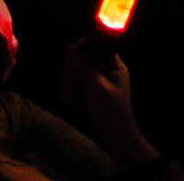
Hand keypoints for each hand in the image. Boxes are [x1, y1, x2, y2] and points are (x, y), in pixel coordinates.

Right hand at [59, 43, 158, 165]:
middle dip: (73, 71)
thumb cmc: (110, 110)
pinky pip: (75, 85)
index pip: (97, 47)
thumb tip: (71, 48)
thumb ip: (84, 66)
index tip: (71, 57)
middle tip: (70, 83)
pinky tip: (69, 100)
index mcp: (114, 66)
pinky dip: (70, 91)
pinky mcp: (89, 94)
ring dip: (69, 83)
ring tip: (69, 96)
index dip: (83, 49)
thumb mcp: (96, 86)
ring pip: (76, 73)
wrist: (114, 136)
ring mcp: (97, 83)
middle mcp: (106, 71)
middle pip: (83, 60)